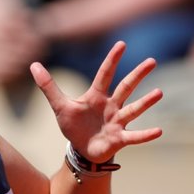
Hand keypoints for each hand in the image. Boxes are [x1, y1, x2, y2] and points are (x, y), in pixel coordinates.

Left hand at [31, 41, 162, 162]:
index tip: (121, 44)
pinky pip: (135, 136)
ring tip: (159, 93)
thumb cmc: (74, 126)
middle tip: (152, 61)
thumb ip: (48, 86)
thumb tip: (33, 65)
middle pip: (126, 87)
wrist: (81, 149)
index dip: (112, 60)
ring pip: (134, 110)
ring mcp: (117, 122)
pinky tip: (159, 130)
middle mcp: (111, 106)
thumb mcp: (59, 106)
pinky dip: (146, 134)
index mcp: (97, 96)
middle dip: (138, 75)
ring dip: (146, 102)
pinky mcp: (120, 139)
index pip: (105, 74)